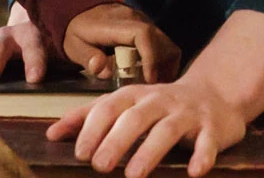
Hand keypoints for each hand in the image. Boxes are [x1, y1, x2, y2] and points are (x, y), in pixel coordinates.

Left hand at [48, 76, 246, 177]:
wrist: (212, 93)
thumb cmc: (157, 104)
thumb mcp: (123, 104)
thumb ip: (88, 116)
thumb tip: (51, 133)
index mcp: (133, 95)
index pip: (108, 108)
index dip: (92, 129)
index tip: (79, 152)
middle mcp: (158, 100)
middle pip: (134, 119)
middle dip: (115, 142)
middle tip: (99, 166)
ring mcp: (186, 113)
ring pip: (166, 130)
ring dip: (149, 152)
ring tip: (133, 175)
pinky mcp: (212, 128)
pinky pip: (207, 141)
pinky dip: (202, 155)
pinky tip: (194, 172)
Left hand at [63, 2, 179, 83]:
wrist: (77, 8)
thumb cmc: (76, 30)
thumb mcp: (73, 45)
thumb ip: (87, 57)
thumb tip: (102, 69)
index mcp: (116, 23)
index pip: (143, 35)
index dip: (150, 58)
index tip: (149, 79)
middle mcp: (134, 18)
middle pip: (161, 41)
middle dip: (161, 66)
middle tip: (152, 86)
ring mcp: (142, 20)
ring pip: (166, 43)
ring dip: (164, 64)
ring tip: (153, 82)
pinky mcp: (146, 26)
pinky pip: (162, 43)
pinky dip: (162, 60)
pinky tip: (152, 73)